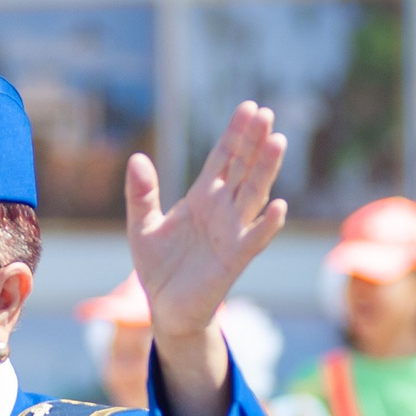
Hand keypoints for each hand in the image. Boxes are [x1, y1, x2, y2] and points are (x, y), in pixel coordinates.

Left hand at [126, 101, 288, 345]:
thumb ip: (141, 194)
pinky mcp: (235, 259)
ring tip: (277, 142)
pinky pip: (255, 239)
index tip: (249, 107)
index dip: (235, 134)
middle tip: (267, 113)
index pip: (223, 158)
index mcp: (202, 197)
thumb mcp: (142, 226)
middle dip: (254, 142)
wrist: (166, 307)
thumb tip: (137, 158)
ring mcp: (232, 232)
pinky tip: (278, 206)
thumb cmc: (159, 266)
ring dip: (266, 170)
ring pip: (254, 195)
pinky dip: (268, 224)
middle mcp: (223, 210)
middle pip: (243, 169)